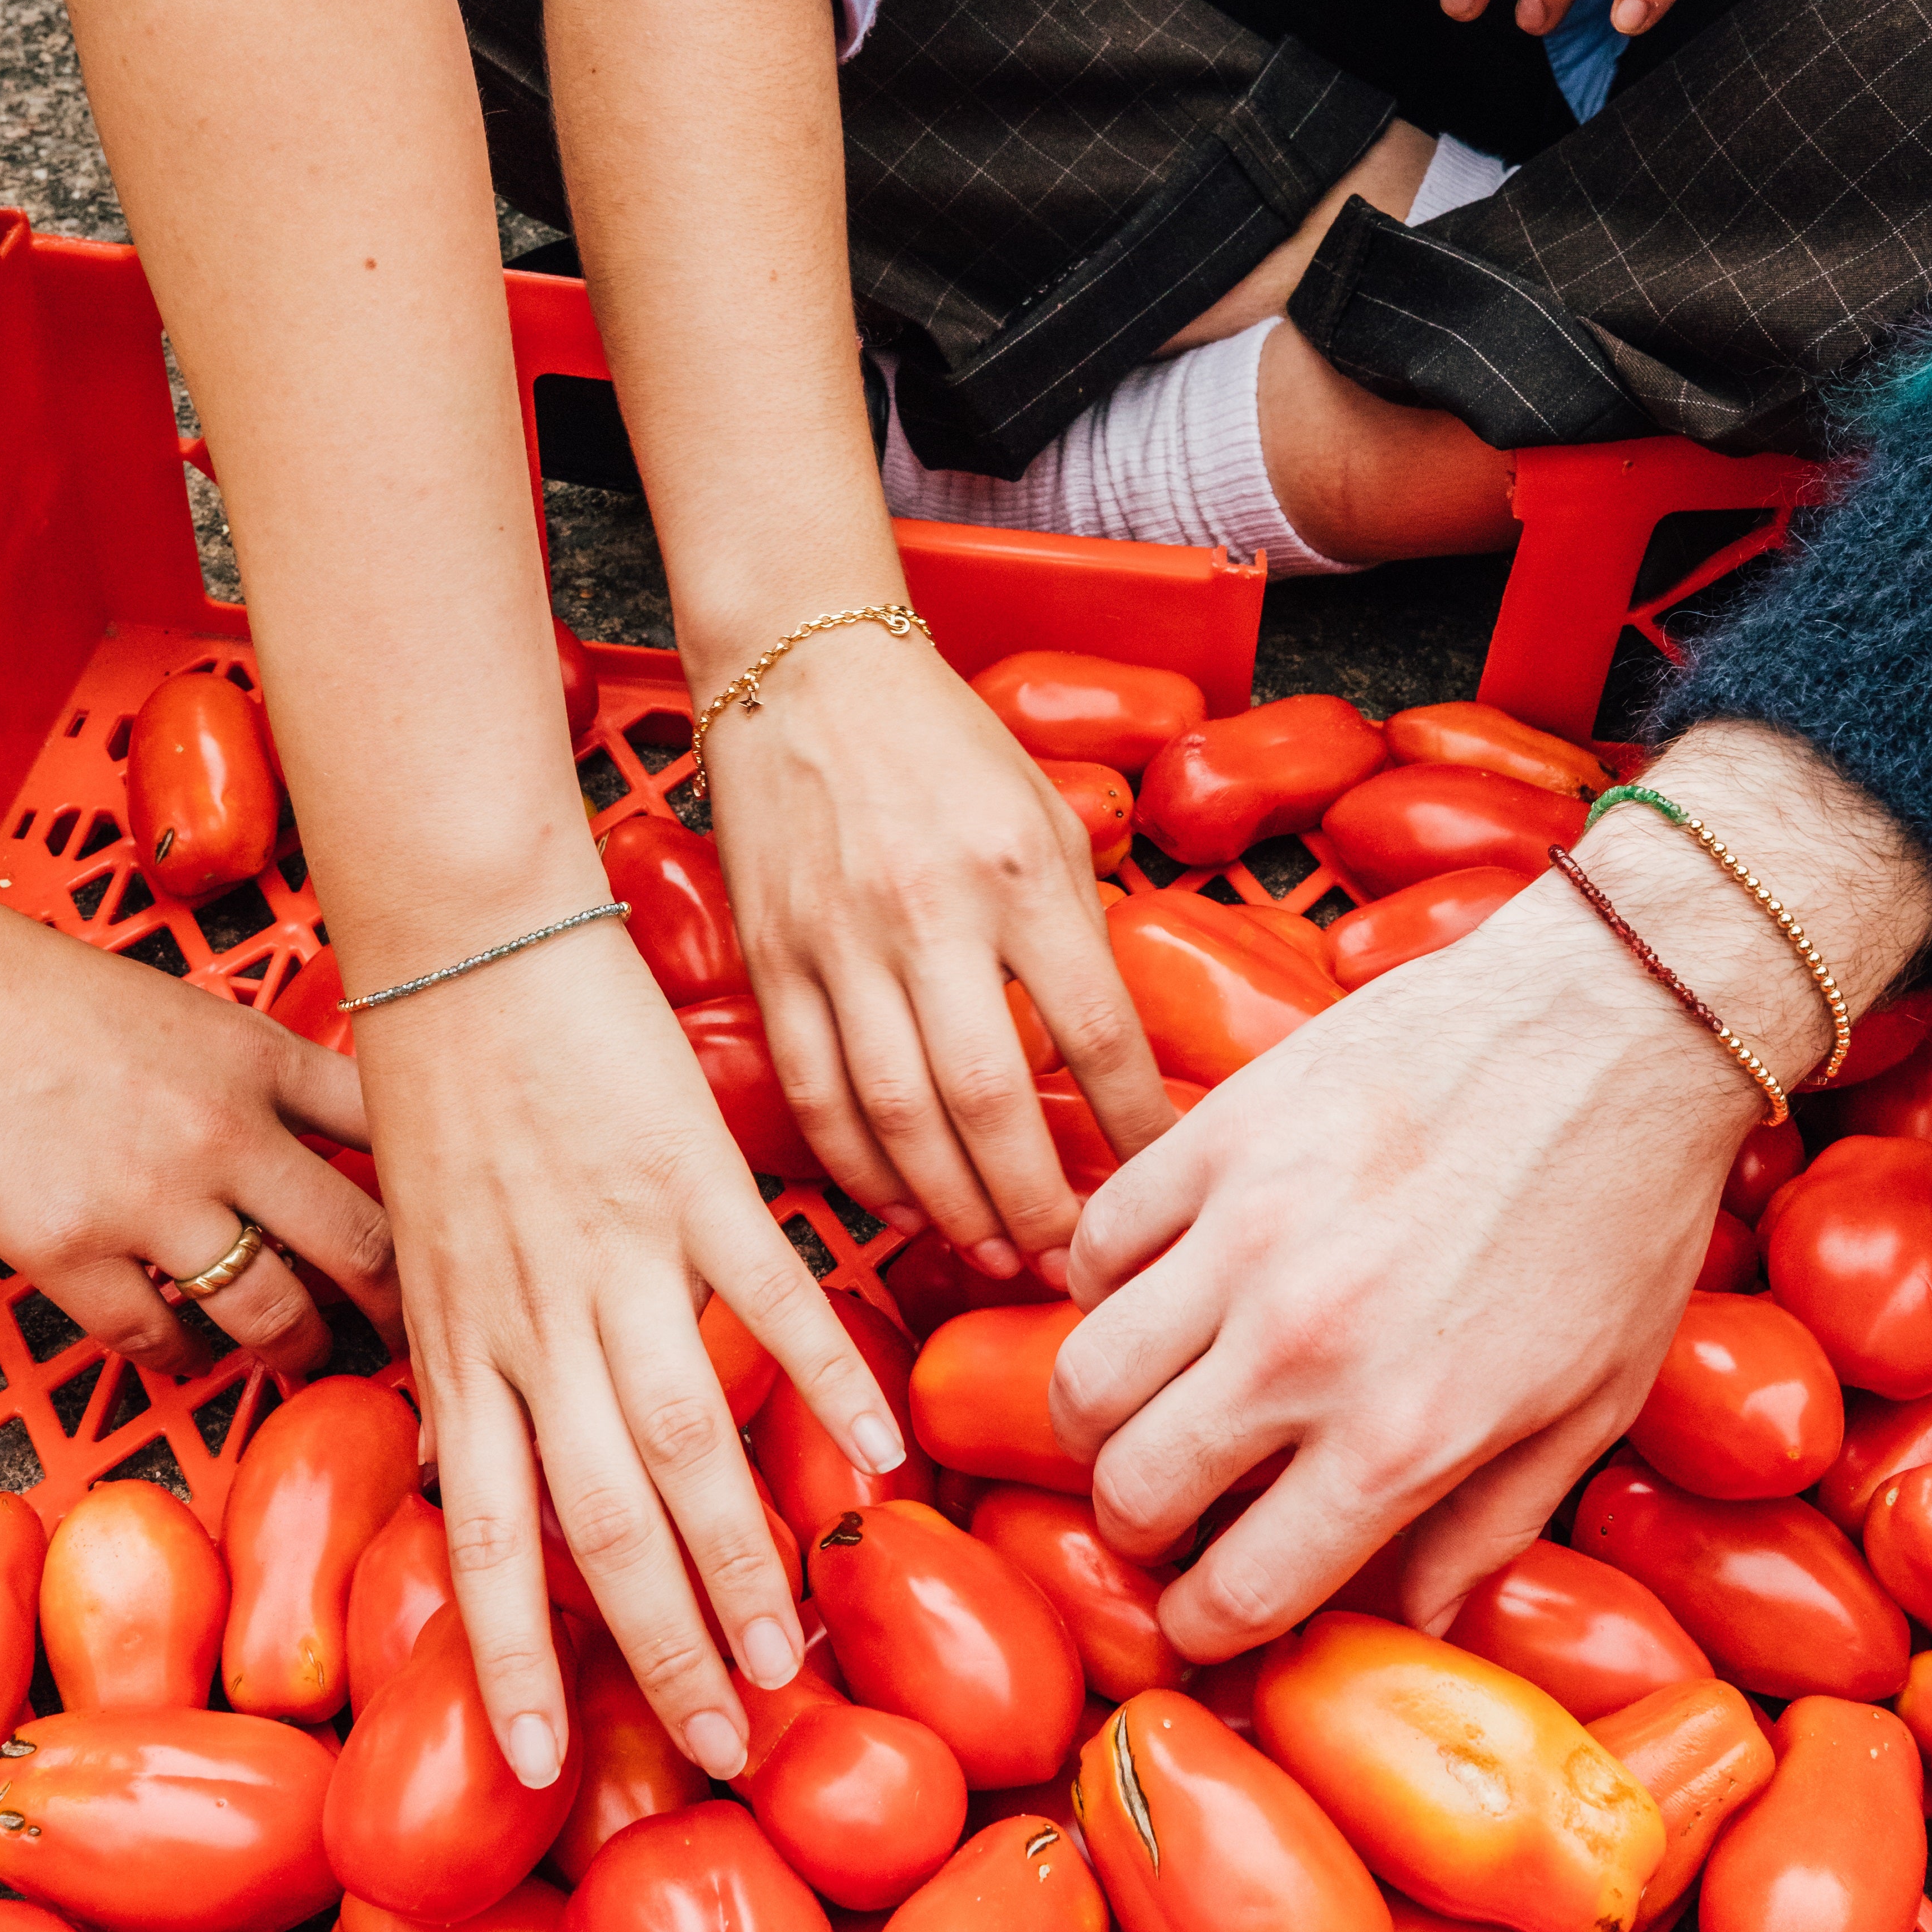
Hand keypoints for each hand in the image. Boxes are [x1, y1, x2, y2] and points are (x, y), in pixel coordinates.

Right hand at [0, 902, 402, 1379]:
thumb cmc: (66, 1003)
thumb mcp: (201, 1020)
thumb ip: (275, 1078)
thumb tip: (350, 1139)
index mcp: (263, 1060)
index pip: (389, 1134)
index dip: (439, 1197)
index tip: (458, 1238)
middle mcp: (225, 1131)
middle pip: (358, 1242)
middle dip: (395, 1307)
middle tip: (409, 1335)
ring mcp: (151, 1196)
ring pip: (270, 1311)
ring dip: (299, 1347)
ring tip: (306, 1354)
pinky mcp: (70, 1247)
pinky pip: (154, 1334)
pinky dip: (181, 1356)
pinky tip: (191, 1352)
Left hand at [354, 913, 905, 1787]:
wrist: (466, 938)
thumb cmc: (437, 1085)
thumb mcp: (424, 1244)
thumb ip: (469, 1353)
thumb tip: (488, 1457)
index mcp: (459, 1340)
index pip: (482, 1536)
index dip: (510, 1657)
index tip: (543, 1764)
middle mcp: (533, 1321)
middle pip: (601, 1521)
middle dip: (660, 1647)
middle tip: (721, 1742)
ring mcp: (617, 1254)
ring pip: (686, 1441)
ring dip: (742, 1556)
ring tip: (793, 1646)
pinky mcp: (694, 1180)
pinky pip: (771, 1300)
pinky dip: (828, 1379)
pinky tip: (882, 1451)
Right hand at [708, 626, 1174, 1283]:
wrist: (805, 672)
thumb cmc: (943, 744)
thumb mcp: (1045, 817)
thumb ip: (1076, 932)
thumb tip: (1108, 1058)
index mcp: (1016, 872)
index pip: (1094, 1031)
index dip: (1134, 1125)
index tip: (1158, 1182)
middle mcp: (927, 913)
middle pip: (989, 1099)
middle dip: (1034, 1201)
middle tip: (1068, 1258)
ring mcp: (839, 943)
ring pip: (896, 1115)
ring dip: (950, 1204)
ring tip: (993, 1251)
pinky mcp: (772, 960)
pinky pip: (816, 1092)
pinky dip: (858, 1165)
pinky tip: (901, 1201)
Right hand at [1051, 724, 1931, 1658]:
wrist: (1619, 1023)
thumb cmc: (1620, 1216)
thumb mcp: (1589, 1406)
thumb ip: (1485, 1529)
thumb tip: (1408, 1625)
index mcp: (1405, 1433)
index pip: (1241, 1591)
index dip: (1205, 1627)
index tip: (1202, 1613)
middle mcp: (1306, 1346)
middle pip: (1132, 1492)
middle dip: (1138, 1527)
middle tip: (1167, 1509)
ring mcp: (1248, 1233)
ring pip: (1086, 1377)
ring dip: (1101, 1418)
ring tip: (1143, 1407)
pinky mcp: (1219, 1134)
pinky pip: (1098, 1240)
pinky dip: (1104, 1283)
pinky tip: (1158, 1287)